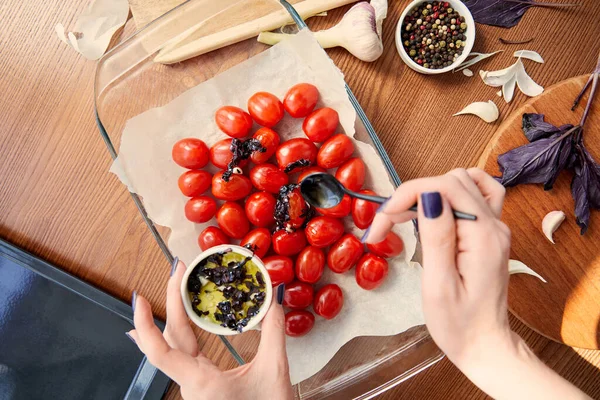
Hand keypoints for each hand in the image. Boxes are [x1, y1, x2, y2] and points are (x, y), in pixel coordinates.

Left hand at [128, 261, 292, 399]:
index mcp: (202, 383)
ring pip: (175, 347)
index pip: (161, 351)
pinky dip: (179, 334)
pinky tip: (178, 324)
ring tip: (174, 291)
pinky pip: (183, 356)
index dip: (146, 324)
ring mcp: (195, 386)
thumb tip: (274, 301)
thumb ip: (274, 333)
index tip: (140, 299)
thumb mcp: (274, 372)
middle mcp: (192, 385)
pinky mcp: (203, 386)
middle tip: (178, 273)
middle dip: (171, 302)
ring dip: (174, 317)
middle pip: (170, 339)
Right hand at [366, 168, 589, 399]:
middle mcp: (494, 225)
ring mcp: (495, 227)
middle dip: (413, 195)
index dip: (409, 194)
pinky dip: (450, 194)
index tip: (383, 219)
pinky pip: (474, 196)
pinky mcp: (488, 234)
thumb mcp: (440, 286)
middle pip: (451, 182)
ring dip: (428, 193)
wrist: (485, 346)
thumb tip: (430, 196)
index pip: (446, 186)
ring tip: (405, 217)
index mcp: (483, 237)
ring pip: (462, 184)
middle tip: (387, 225)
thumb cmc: (459, 325)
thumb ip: (437, 237)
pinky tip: (434, 207)